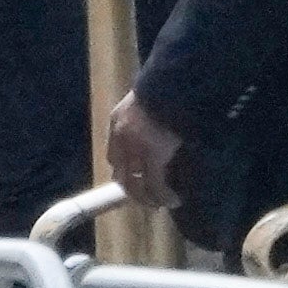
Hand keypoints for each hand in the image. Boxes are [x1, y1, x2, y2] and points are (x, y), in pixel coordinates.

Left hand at [106, 92, 182, 208]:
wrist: (172, 83)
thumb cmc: (165, 86)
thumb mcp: (148, 97)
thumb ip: (146, 113)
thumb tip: (159, 122)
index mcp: (118, 121)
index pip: (114, 156)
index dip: (125, 172)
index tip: (136, 179)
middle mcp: (122, 138)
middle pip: (122, 175)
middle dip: (134, 191)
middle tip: (147, 199)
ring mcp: (136, 148)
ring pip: (138, 185)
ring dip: (149, 199)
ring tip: (161, 204)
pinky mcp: (154, 156)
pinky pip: (156, 184)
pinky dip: (163, 196)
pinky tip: (173, 200)